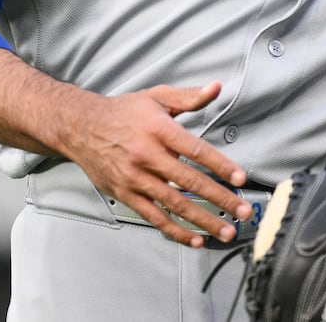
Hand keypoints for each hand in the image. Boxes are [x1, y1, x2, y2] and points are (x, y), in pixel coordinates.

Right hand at [0, 51, 251, 247]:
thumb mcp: (157, 97)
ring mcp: (135, 179)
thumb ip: (189, 96)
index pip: (196, 150)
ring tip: (226, 231)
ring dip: (203, 220)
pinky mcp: (125, 195)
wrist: (81, 127)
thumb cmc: (125, 111)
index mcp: (159, 130)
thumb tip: (217, 87)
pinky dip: (175, 231)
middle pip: (190, 182)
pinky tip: (195, 239)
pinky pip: (154, 217)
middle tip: (244, 212)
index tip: (241, 179)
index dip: (220, 165)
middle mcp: (147, 156)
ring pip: (174, 205)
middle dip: (220, 199)